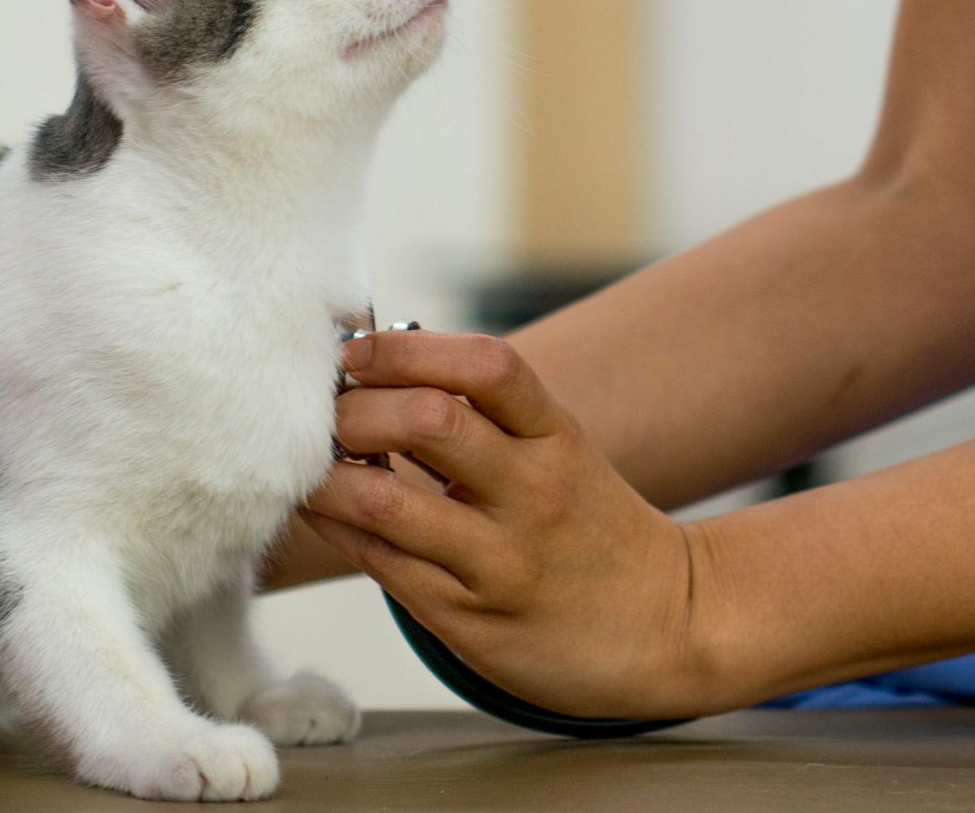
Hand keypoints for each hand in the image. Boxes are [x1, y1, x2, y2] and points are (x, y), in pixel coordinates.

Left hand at [302, 332, 713, 718]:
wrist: (668, 625)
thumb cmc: (590, 525)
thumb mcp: (559, 452)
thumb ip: (485, 415)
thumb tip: (377, 367)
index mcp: (557, 438)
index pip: (487, 365)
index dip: (408, 348)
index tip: (358, 351)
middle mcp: (534, 493)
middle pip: (429, 421)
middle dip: (355, 409)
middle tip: (322, 414)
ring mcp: (502, 561)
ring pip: (386, 502)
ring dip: (327, 474)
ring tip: (307, 463)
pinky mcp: (471, 621)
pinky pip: (382, 565)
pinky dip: (336, 527)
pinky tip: (322, 509)